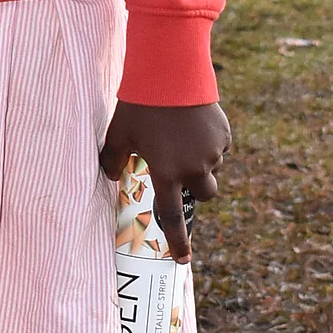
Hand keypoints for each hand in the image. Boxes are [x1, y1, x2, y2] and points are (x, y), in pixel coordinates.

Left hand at [98, 99, 230, 261]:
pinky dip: (210, 143)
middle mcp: (194, 168)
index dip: (178, 241)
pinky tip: (194, 123)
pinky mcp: (224, 135)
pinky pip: (220, 147)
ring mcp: (212, 152)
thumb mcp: (118, 132)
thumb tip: (109, 174)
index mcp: (167, 173)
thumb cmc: (141, 105)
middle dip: (196, 187)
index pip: (173, 216)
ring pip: (213, 168)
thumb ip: (111, 158)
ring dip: (202, 162)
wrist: (171, 73)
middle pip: (205, 194)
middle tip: (182, 170)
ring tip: (183, 136)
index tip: (183, 260)